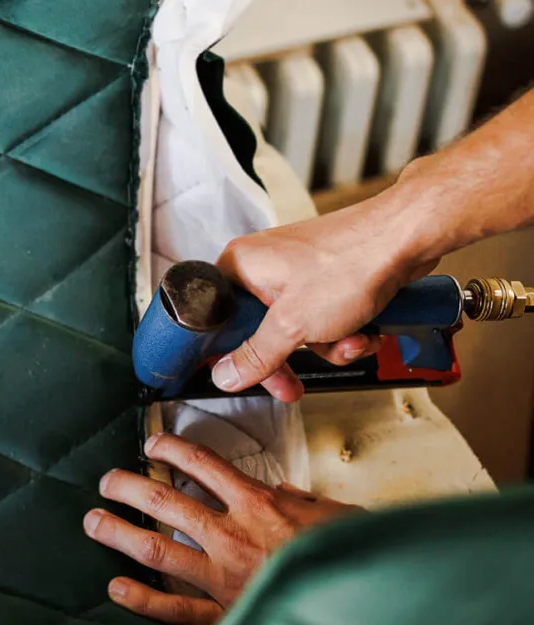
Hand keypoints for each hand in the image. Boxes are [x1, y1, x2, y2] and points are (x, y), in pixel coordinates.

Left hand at [83, 434, 360, 624]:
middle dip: (129, 487)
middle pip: (166, 502)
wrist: (363, 609)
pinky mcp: (224, 616)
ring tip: (94, 522)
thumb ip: (301, 501)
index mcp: (259, 505)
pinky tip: (116, 588)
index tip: (152, 443)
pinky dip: (143, 600)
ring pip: (158, 549)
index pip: (203, 465)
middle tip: (107, 481)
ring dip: (121, 533)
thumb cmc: (353, 560)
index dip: (172, 450)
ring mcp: (223, 577)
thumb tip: (283, 493)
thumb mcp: (334, 516)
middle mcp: (232, 536)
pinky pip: (176, 610)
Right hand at [211, 189, 437, 400]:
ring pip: (297, 330)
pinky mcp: (328, 278)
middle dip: (289, 358)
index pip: (217, 318)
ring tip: (349, 340)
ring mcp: (298, 272)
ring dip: (327, 346)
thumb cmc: (350, 261)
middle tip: (290, 385)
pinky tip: (364, 330)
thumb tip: (226, 375)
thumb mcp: (292, 324)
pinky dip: (344, 332)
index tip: (241, 374)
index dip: (228, 352)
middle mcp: (265, 266)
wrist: (407, 238)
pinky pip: (323, 320)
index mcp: (242, 266)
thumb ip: (256, 355)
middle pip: (259, 330)